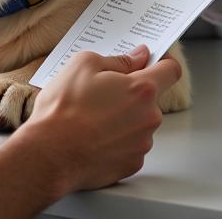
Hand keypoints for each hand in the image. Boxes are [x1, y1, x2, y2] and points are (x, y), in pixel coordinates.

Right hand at [26, 45, 181, 194]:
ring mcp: (142, 144)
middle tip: (102, 90)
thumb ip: (118, 59)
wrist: (50, 152)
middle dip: (131, 92)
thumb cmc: (65, 107)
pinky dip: (117, 138)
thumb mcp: (83, 64)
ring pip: (139, 122)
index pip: (171, 70)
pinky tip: (94, 135)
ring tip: (92, 116)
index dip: (163, 61)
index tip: (153, 60)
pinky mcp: (131, 164)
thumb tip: (137, 57)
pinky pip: (130, 144)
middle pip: (150, 98)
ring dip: (123, 116)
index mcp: (141, 89)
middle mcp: (149, 117)